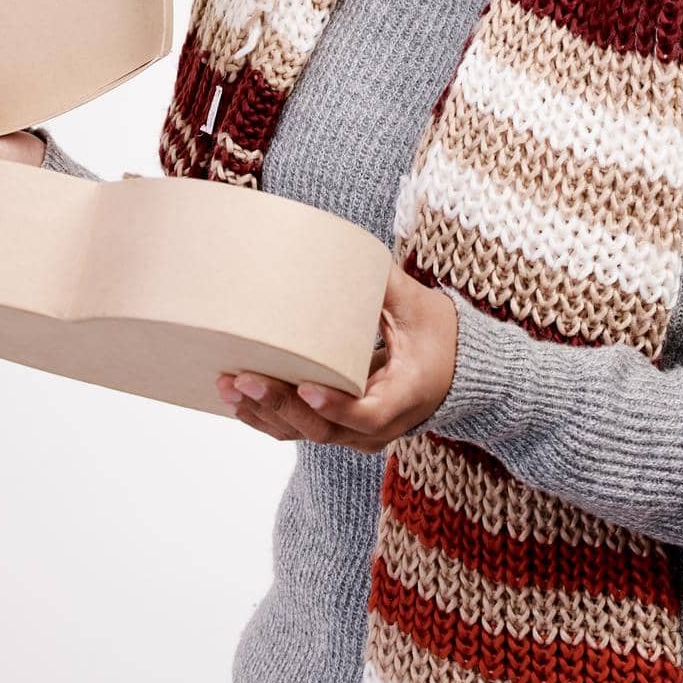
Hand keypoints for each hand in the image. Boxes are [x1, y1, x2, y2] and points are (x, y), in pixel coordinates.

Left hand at [214, 263, 458, 453]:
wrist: (454, 370)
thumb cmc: (437, 334)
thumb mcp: (418, 305)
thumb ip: (381, 282)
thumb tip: (342, 247)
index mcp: (406, 395)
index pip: (368, 414)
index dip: (334, 406)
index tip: (305, 386)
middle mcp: (381, 426)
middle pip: (325, 430)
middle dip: (281, 405)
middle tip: (243, 378)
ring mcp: (359, 433)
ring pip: (306, 435)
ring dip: (265, 413)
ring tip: (228, 384)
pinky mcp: (341, 429)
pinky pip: (301, 431)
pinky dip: (269, 418)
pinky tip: (238, 400)